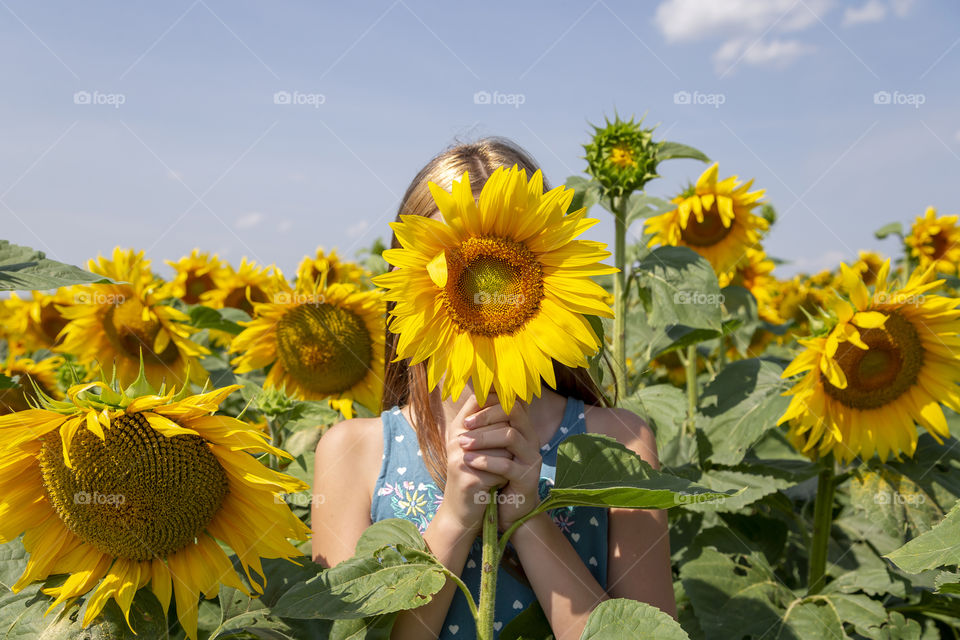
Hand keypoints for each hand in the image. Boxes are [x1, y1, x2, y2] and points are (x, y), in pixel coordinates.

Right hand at [434, 394, 509, 535]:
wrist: (461, 512)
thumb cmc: (475, 476)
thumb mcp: (480, 447)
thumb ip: (492, 424)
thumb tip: (520, 398)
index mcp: (458, 428)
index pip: (480, 399)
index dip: (500, 399)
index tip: (517, 407)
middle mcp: (456, 440)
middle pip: (498, 423)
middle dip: (511, 439)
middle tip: (511, 452)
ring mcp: (460, 459)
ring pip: (503, 447)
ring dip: (510, 459)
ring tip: (504, 469)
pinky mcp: (469, 479)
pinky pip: (501, 469)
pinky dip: (506, 477)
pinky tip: (500, 483)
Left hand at [460, 399, 540, 530]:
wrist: (507, 509)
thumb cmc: (496, 476)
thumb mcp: (489, 449)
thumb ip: (485, 426)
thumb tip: (472, 398)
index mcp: (523, 428)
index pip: (511, 403)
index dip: (489, 403)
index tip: (467, 414)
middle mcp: (531, 439)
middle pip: (513, 413)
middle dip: (486, 416)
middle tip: (464, 425)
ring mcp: (532, 458)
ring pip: (510, 436)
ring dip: (483, 438)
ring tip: (462, 445)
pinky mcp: (528, 478)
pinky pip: (507, 465)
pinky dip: (485, 461)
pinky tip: (469, 462)